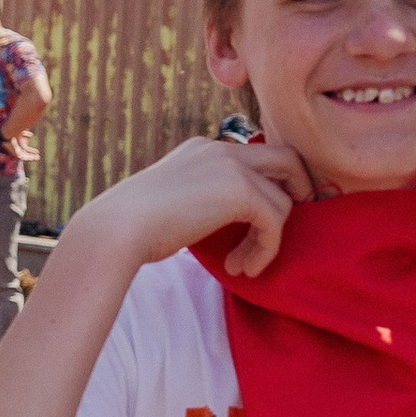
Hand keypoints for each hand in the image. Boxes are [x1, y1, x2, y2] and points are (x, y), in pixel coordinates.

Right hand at [76, 130, 311, 278]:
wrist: (118, 229)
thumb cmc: (134, 228)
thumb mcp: (174, 203)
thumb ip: (205, 201)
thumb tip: (232, 223)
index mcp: (203, 148)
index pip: (257, 156)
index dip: (270, 185)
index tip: (263, 222)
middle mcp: (220, 148)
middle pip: (287, 157)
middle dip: (298, 190)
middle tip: (283, 227)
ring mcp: (231, 166)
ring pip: (283, 197)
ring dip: (270, 238)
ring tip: (244, 264)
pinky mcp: (239, 191)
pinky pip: (275, 221)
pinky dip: (265, 250)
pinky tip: (242, 268)